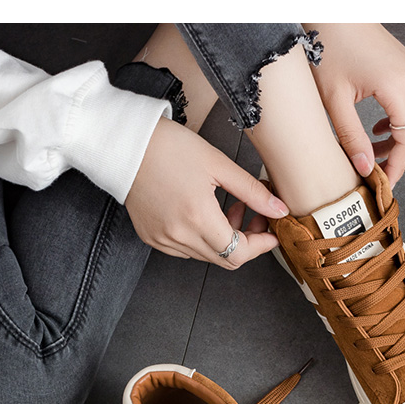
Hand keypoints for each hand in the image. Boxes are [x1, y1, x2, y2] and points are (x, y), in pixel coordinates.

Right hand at [126, 117, 288, 268]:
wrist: (125, 144)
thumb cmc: (168, 147)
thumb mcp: (219, 164)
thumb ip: (253, 192)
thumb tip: (279, 209)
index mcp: (197, 218)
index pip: (239, 253)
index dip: (262, 246)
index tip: (272, 232)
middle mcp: (178, 236)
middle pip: (225, 259)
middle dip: (248, 241)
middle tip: (257, 216)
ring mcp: (162, 239)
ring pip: (207, 255)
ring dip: (226, 238)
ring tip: (231, 206)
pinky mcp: (152, 237)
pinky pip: (186, 249)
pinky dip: (203, 237)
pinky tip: (207, 213)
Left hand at [305, 23, 404, 188]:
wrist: (333, 8)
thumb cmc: (328, 46)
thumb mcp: (333, 98)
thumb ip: (350, 136)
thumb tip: (365, 168)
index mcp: (397, 86)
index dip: (399, 167)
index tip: (382, 184)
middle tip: (380, 174)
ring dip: (403, 143)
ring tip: (374, 154)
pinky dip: (401, 125)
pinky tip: (375, 130)